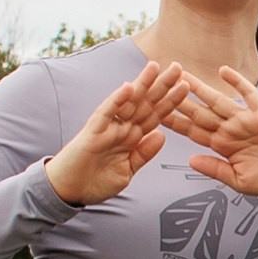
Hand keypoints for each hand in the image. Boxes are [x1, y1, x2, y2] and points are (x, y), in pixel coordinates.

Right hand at [44, 59, 191, 206]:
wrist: (70, 191)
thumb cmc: (96, 181)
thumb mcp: (128, 170)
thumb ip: (143, 153)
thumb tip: (161, 135)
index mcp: (132, 137)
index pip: (155, 115)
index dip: (171, 102)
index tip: (186, 87)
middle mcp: (122, 128)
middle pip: (146, 103)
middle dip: (162, 86)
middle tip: (179, 67)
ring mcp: (108, 128)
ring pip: (128, 102)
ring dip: (142, 84)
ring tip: (156, 67)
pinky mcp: (93, 132)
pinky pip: (106, 113)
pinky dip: (116, 100)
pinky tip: (128, 87)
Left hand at [164, 67, 257, 197]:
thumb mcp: (240, 181)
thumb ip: (216, 169)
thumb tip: (190, 160)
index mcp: (222, 146)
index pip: (192, 132)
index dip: (174, 123)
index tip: (153, 114)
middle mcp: (230, 130)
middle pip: (199, 113)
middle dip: (179, 101)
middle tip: (159, 86)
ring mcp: (245, 120)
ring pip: (218, 100)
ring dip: (200, 88)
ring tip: (182, 74)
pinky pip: (249, 95)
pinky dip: (237, 83)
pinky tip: (223, 71)